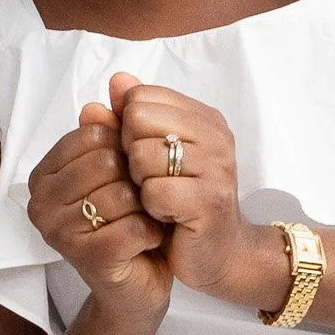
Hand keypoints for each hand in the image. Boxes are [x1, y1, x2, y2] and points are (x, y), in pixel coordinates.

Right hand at [26, 105, 172, 322]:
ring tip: (142, 220)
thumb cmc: (126, 223)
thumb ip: (111, 131)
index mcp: (43, 175)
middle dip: (136, 178)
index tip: (130, 171)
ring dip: (146, 207)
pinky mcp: (86, 259)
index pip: (93, 135)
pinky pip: (134, 227)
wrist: (137, 286)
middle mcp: (40, 203)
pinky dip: (152, 232)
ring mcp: (58, 233)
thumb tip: (108, 93)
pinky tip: (147, 241)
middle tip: (140, 200)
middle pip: (107, 161)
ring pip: (121, 194)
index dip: (124, 148)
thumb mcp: (119, 171)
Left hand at [113, 73, 280, 307]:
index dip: (128, 128)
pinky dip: (150, 207)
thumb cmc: (183, 203)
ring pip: (142, 156)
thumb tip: (115, 81)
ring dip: (140, 184)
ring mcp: (217, 168)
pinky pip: (153, 191)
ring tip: (160, 198)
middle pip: (138, 120)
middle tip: (151, 179)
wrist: (219, 253)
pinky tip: (166, 215)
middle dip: (131, 154)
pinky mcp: (209, 201)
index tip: (146, 155)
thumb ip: (132, 117)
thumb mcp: (154, 154)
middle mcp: (216, 136)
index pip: (141, 97)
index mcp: (204, 118)